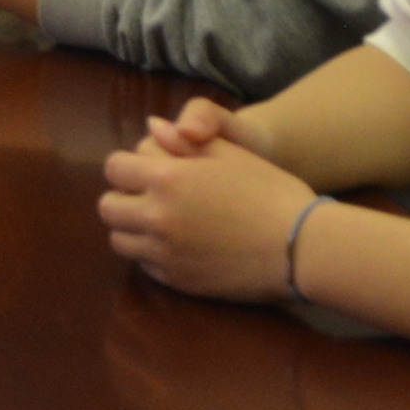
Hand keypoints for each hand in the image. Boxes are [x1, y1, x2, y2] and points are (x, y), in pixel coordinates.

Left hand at [100, 113, 318, 300]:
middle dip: (123, 198)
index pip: (114, 168)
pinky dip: (152, 255)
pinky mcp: (179, 282)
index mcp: (166, 179)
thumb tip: (152, 127)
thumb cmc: (270, 192)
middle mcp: (157, 217)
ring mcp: (165, 254)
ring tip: (161, 223)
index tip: (146, 169)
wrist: (301, 248)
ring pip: (120, 241)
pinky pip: (145, 267)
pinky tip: (178, 247)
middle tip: (149, 197)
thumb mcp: (230, 154)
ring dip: (133, 229)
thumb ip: (184, 141)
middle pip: (108, 207)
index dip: (128, 166)